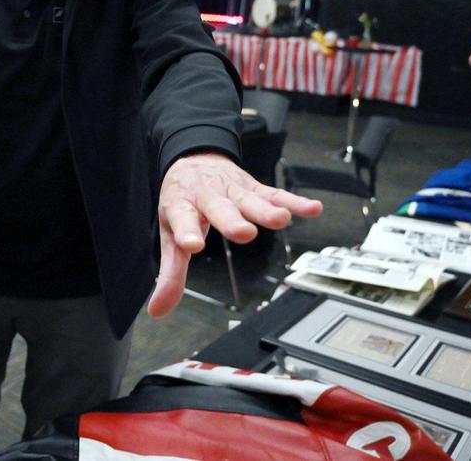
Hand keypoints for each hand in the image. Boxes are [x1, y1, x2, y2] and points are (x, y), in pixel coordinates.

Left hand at [147, 152, 322, 318]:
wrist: (193, 159)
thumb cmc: (182, 201)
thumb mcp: (170, 234)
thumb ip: (170, 274)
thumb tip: (158, 310)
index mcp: (182, 206)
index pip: (183, 220)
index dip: (187, 232)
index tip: (192, 245)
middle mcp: (208, 196)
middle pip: (221, 209)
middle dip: (232, 221)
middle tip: (243, 233)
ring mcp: (233, 191)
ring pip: (251, 200)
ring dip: (265, 210)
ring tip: (280, 219)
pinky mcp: (254, 187)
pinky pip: (276, 194)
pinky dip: (294, 202)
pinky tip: (312, 209)